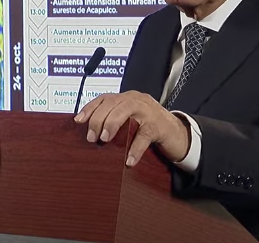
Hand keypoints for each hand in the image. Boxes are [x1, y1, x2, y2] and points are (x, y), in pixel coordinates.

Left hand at [74, 90, 190, 166]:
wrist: (179, 135)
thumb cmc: (150, 128)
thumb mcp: (131, 122)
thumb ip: (115, 122)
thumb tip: (91, 135)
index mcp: (127, 98)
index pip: (105, 98)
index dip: (90, 108)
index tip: (78, 121)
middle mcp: (136, 100)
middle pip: (112, 104)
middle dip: (98, 119)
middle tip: (92, 137)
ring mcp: (148, 110)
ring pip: (125, 111)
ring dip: (112, 124)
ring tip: (104, 140)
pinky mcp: (159, 125)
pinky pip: (144, 135)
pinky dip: (134, 148)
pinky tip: (128, 160)